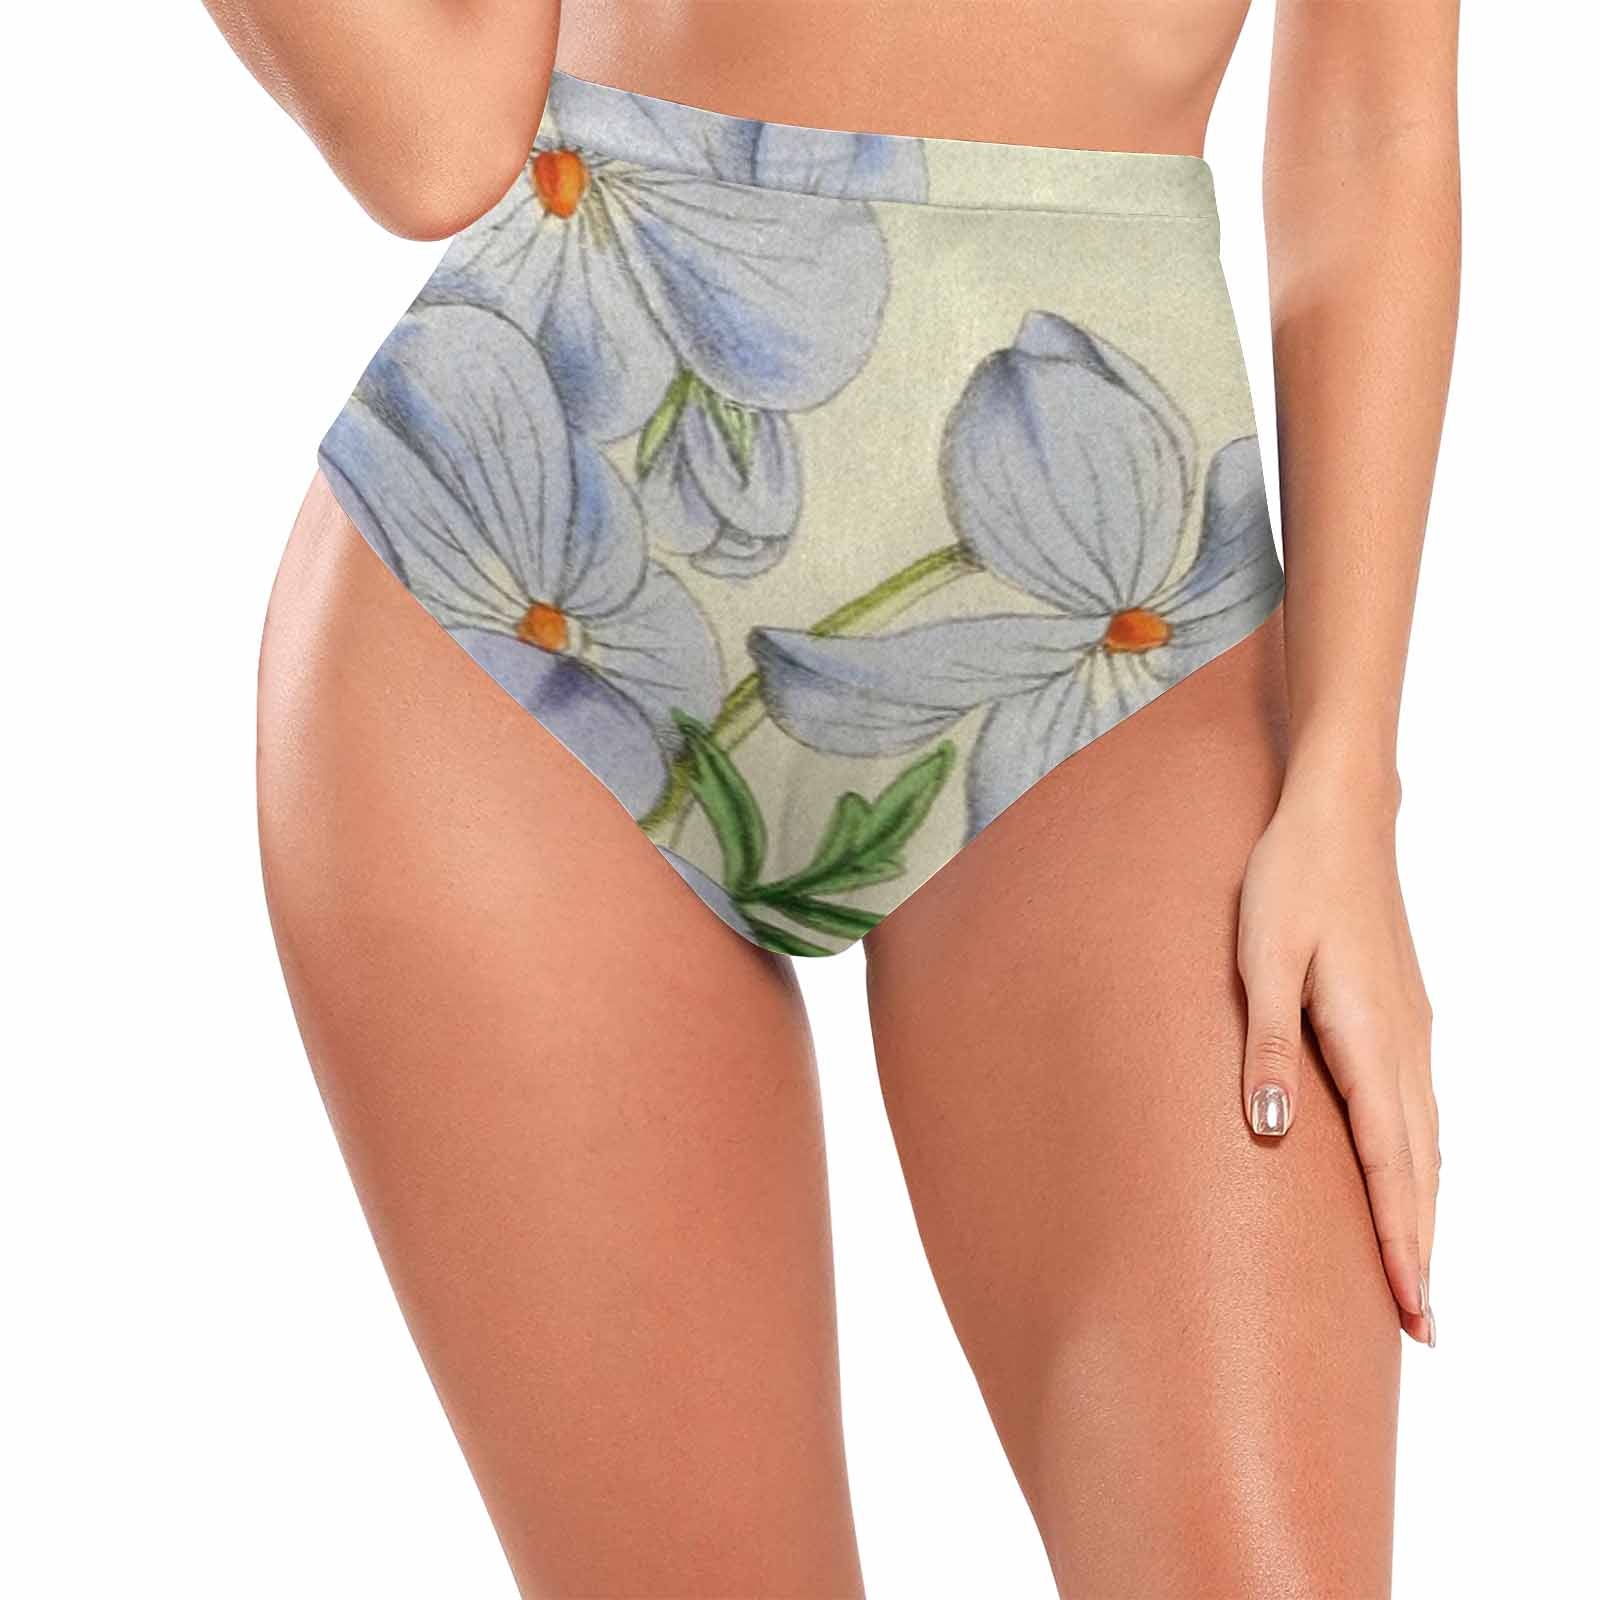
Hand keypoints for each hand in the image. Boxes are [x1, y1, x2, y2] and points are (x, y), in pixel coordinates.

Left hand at [1237, 770, 1437, 1344]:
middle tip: (1424, 1328)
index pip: (1391, 1167)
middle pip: (1420, 1169)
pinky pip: (1419, 1109)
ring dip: (1422, 1209)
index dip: (1400, 1243)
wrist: (1340, 815)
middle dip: (1420, 1248)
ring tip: (1415, 1270)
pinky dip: (1420, 1160)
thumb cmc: (1290, 882)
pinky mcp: (1403, 1014)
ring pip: (1426, 1142)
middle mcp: (1404, 1046)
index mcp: (1369, 1039)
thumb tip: (1271, 1133)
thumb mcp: (1260, 958)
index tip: (1414, 1312)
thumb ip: (1266, 1046)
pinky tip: (1409, 1174)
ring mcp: (1411, 1030)